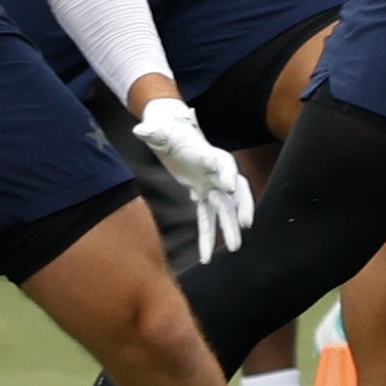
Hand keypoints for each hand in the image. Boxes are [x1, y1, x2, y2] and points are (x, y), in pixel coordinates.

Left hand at [131, 91, 254, 261]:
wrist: (170, 133)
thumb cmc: (166, 131)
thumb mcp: (158, 130)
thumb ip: (152, 130)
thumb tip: (140, 129)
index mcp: (206, 153)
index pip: (223, 162)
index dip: (228, 173)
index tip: (231, 186)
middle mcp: (214, 171)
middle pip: (233, 189)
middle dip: (241, 206)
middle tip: (245, 224)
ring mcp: (211, 184)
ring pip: (225, 208)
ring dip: (230, 226)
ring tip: (234, 248)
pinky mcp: (202, 194)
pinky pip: (208, 218)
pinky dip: (208, 236)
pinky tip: (206, 256)